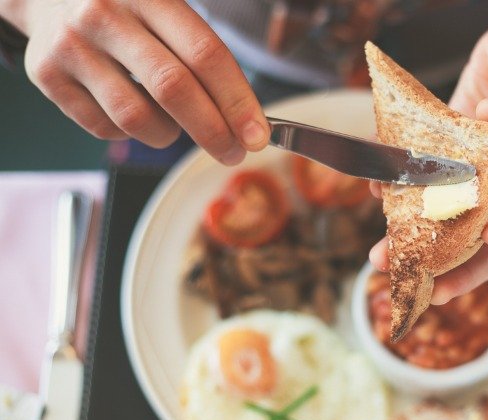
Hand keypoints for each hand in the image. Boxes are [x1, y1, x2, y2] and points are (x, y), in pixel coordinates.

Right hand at [6, 0, 268, 164]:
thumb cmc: (126, 5)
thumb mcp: (165, 5)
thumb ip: (202, 53)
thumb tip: (246, 120)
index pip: (205, 54)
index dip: (237, 101)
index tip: (257, 135)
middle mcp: (105, 15)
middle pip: (173, 89)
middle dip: (213, 131)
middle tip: (233, 152)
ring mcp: (72, 45)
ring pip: (136, 117)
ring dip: (168, 135)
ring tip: (174, 125)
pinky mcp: (46, 74)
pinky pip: (103, 127)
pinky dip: (129, 133)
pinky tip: (135, 113)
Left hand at [370, 1, 487, 303]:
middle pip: (487, 247)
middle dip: (454, 268)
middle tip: (423, 284)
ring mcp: (479, 183)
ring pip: (449, 225)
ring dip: (416, 243)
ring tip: (383, 255)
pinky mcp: (450, 162)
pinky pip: (425, 183)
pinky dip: (400, 190)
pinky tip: (379, 190)